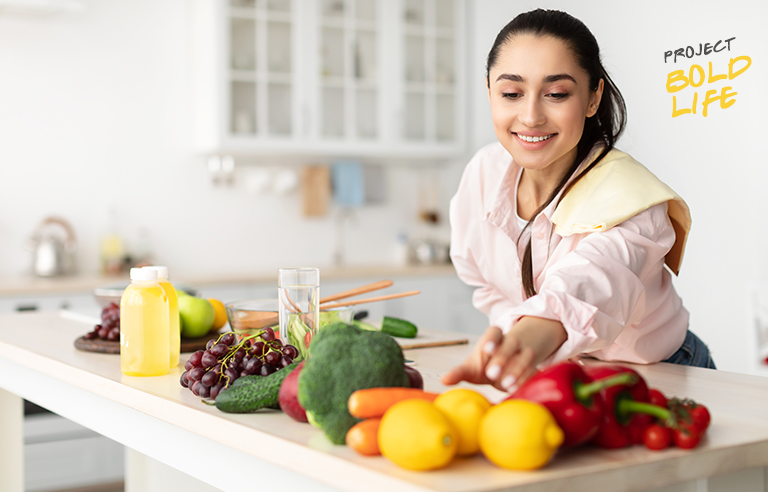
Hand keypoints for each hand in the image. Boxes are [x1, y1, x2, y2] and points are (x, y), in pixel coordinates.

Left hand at [441, 317, 567, 391]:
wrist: (513, 363)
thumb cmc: (488, 363)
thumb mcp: (472, 366)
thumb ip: (459, 372)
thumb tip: (443, 380)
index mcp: (494, 337)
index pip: (494, 332)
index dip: (491, 340)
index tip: (486, 350)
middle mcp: (511, 342)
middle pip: (510, 344)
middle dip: (501, 358)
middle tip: (492, 374)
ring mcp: (525, 352)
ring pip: (524, 356)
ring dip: (516, 370)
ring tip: (506, 384)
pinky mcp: (535, 366)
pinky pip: (534, 370)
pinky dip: (527, 379)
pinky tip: (519, 389)